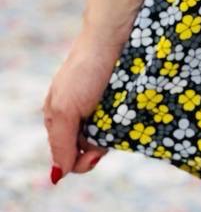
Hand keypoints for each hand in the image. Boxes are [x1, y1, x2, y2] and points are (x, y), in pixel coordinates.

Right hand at [41, 29, 120, 181]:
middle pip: (89, 149)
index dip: (83, 161)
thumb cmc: (85, 70)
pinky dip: (127, 123)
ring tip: (119, 117)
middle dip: (99, 147)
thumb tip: (58, 175)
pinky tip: (131, 115)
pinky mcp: (121, 99)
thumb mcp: (65, 110)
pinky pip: (124, 122)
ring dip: (115, 135)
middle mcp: (79, 115)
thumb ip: (61, 143)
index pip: (69, 157)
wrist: (113, 36)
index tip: (97, 153)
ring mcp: (101, 106)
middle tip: (110, 129)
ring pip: (108, 137)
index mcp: (59, 120)